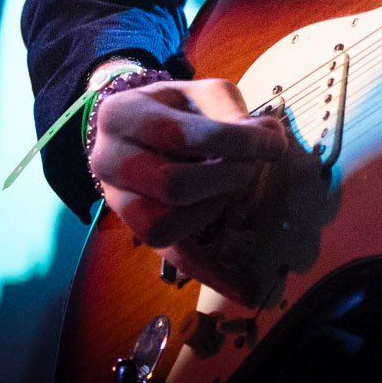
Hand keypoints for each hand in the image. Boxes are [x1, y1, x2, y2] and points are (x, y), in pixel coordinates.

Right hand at [87, 75, 287, 289]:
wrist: (139, 125)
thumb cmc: (176, 107)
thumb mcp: (200, 93)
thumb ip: (231, 111)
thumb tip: (269, 141)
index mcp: (121, 116)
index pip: (179, 135)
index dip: (234, 141)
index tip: (273, 143)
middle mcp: (108, 162)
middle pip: (172, 185)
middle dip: (227, 176)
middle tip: (255, 165)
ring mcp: (118, 202)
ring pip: (164, 226)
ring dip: (215, 208)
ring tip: (238, 188)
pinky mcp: (139, 230)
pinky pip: (172, 258)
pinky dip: (210, 274)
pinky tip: (245, 288)